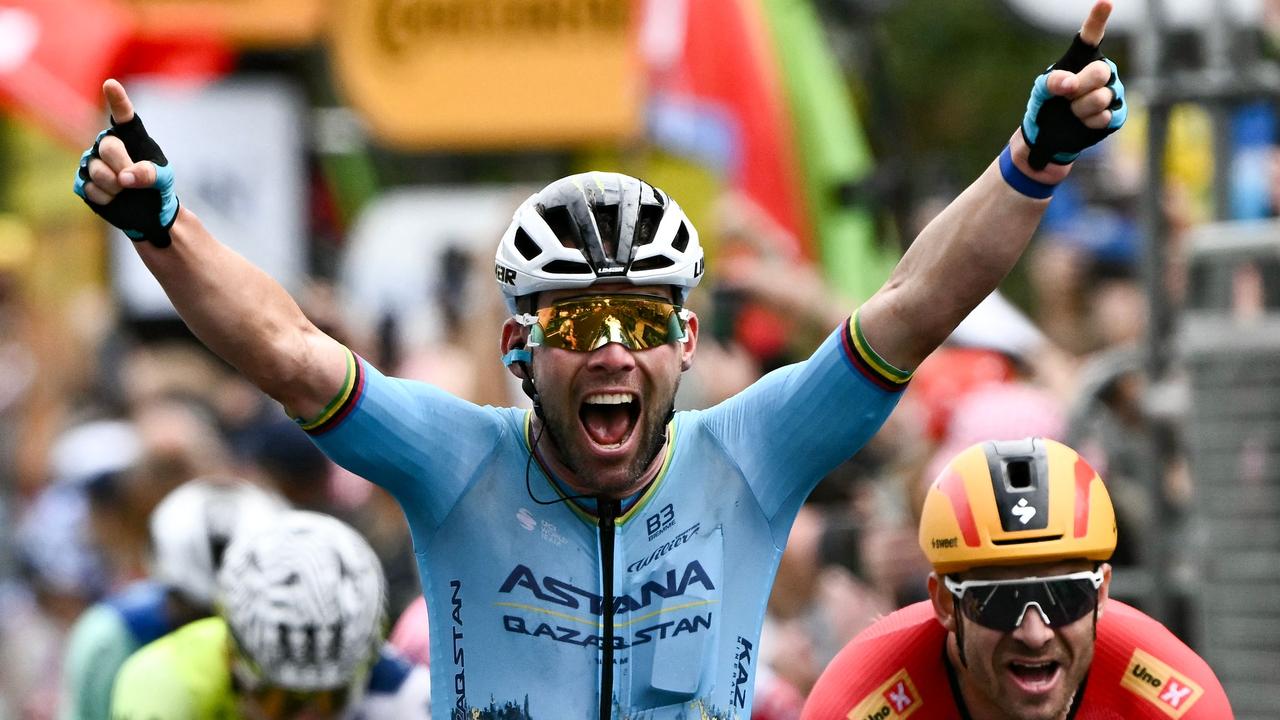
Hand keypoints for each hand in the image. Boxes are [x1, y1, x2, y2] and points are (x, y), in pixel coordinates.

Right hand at [73, 79, 178, 247]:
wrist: (149, 212)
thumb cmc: (158, 188)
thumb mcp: (163, 180)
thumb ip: (150, 174)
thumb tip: (124, 178)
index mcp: (131, 137)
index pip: (123, 115)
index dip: (117, 100)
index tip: (111, 85)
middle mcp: (108, 143)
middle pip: (109, 147)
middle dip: (123, 165)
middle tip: (133, 181)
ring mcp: (92, 161)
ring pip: (97, 169)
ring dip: (116, 186)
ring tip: (126, 191)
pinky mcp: (83, 181)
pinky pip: (91, 187)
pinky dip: (107, 198)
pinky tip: (115, 198)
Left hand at [1021, 0, 1126, 169]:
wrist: (1049, 133)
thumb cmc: (1047, 103)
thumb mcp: (1042, 90)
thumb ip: (1053, 81)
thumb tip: (1070, 84)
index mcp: (1083, 58)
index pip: (1092, 35)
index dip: (1098, 19)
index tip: (1104, 3)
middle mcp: (1102, 70)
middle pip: (1100, 72)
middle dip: (1079, 87)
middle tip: (1067, 95)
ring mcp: (1112, 92)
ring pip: (1101, 97)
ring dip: (1079, 108)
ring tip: (1072, 110)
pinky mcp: (1116, 113)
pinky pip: (1104, 116)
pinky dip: (1087, 122)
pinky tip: (1081, 121)